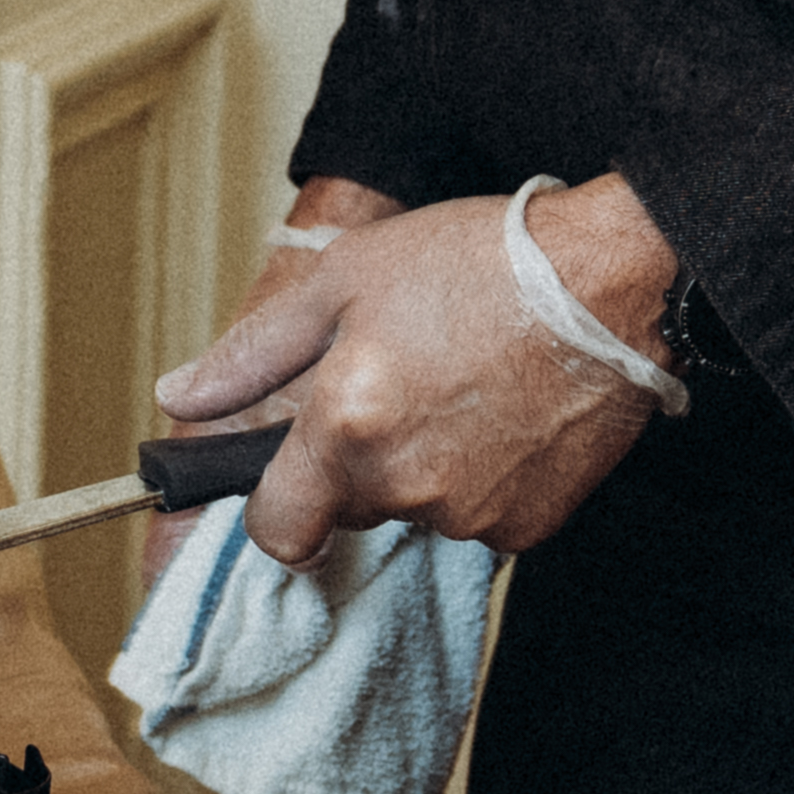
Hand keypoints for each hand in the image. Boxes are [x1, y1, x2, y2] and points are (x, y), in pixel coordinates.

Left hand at [150, 172, 674, 566]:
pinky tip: (506, 417)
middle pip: (351, 509)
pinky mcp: (530, 526)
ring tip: (464, 387)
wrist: (612, 278)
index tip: (289, 482)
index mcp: (344, 429)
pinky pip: (481, 519)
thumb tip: (180, 397)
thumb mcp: (346, 279)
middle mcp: (405, 486)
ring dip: (426, 469)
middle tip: (403, 382)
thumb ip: (253, 353)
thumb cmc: (482, 263)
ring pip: (419, 511)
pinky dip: (484, 481)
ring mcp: (471, 514)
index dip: (276, 508)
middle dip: (360, 462)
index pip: (276, 531)